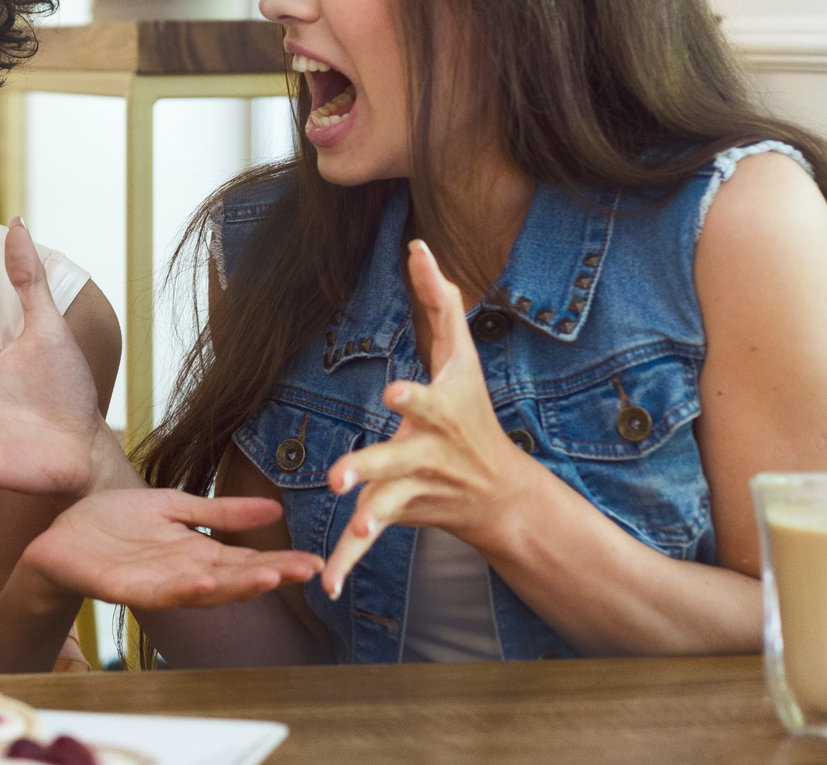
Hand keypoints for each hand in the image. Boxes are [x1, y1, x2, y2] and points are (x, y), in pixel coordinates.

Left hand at [23, 489, 323, 608]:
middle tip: (309, 571)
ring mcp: (158, 584)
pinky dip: (184, 589)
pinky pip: (160, 593)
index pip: (248, 560)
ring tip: (270, 577)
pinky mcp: (128, 588)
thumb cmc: (117, 523)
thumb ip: (221, 513)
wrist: (62, 533)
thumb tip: (272, 510)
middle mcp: (186, 574)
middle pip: (235, 579)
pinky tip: (205, 581)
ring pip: (205, 591)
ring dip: (237, 587)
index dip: (282, 561)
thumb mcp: (176, 508)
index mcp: (199, 554)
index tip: (317, 560)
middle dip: (272, 576)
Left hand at [318, 239, 539, 598]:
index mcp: (440, 411)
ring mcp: (414, 486)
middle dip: (372, 465)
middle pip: (397, 457)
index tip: (394, 393)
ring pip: (384, 502)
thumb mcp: (462, 356)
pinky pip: (369, 539)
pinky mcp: (398, 512)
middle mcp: (427, 450)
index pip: (428, 399)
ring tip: (348, 525)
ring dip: (366, 517)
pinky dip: (347, 561)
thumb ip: (439, 300)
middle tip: (341, 475)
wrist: (500, 492)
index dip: (414, 395)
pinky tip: (326, 583)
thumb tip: (418, 242)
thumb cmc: (475, 412)